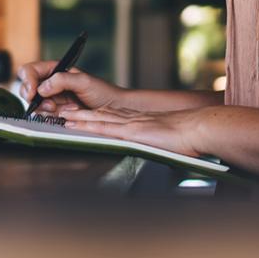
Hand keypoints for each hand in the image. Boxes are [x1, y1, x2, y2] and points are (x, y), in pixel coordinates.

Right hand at [17, 60, 124, 113]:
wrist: (113, 110)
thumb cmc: (102, 92)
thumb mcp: (83, 81)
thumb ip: (62, 80)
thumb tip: (42, 87)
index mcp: (55, 70)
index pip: (30, 70)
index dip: (28, 80)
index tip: (33, 92)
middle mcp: (50, 83)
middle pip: (27, 88)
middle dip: (34, 97)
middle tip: (50, 105)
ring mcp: (52, 99)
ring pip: (34, 104)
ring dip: (45, 109)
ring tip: (64, 110)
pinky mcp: (55, 113)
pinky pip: (43, 115)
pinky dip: (50, 117)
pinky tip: (64, 115)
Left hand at [58, 104, 206, 157]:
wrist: (198, 128)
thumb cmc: (189, 137)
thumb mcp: (169, 138)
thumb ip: (158, 141)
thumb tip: (157, 147)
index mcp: (140, 121)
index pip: (112, 115)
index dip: (94, 114)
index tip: (80, 112)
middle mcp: (132, 119)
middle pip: (100, 114)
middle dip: (81, 113)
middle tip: (62, 111)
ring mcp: (131, 124)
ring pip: (98, 118)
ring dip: (78, 118)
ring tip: (60, 116)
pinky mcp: (131, 131)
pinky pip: (104, 127)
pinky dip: (87, 125)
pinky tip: (75, 125)